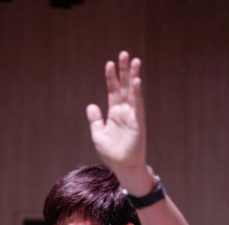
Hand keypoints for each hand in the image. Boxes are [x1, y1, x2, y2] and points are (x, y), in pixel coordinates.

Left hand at [86, 51, 146, 178]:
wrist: (121, 167)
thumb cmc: (111, 153)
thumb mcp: (97, 134)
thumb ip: (95, 119)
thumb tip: (91, 104)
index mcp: (115, 113)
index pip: (113, 90)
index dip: (111, 77)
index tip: (109, 63)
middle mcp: (125, 111)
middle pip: (124, 86)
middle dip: (124, 70)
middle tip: (124, 53)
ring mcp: (132, 116)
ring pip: (133, 91)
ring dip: (134, 76)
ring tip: (135, 60)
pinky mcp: (138, 123)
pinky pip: (138, 105)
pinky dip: (137, 93)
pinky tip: (137, 80)